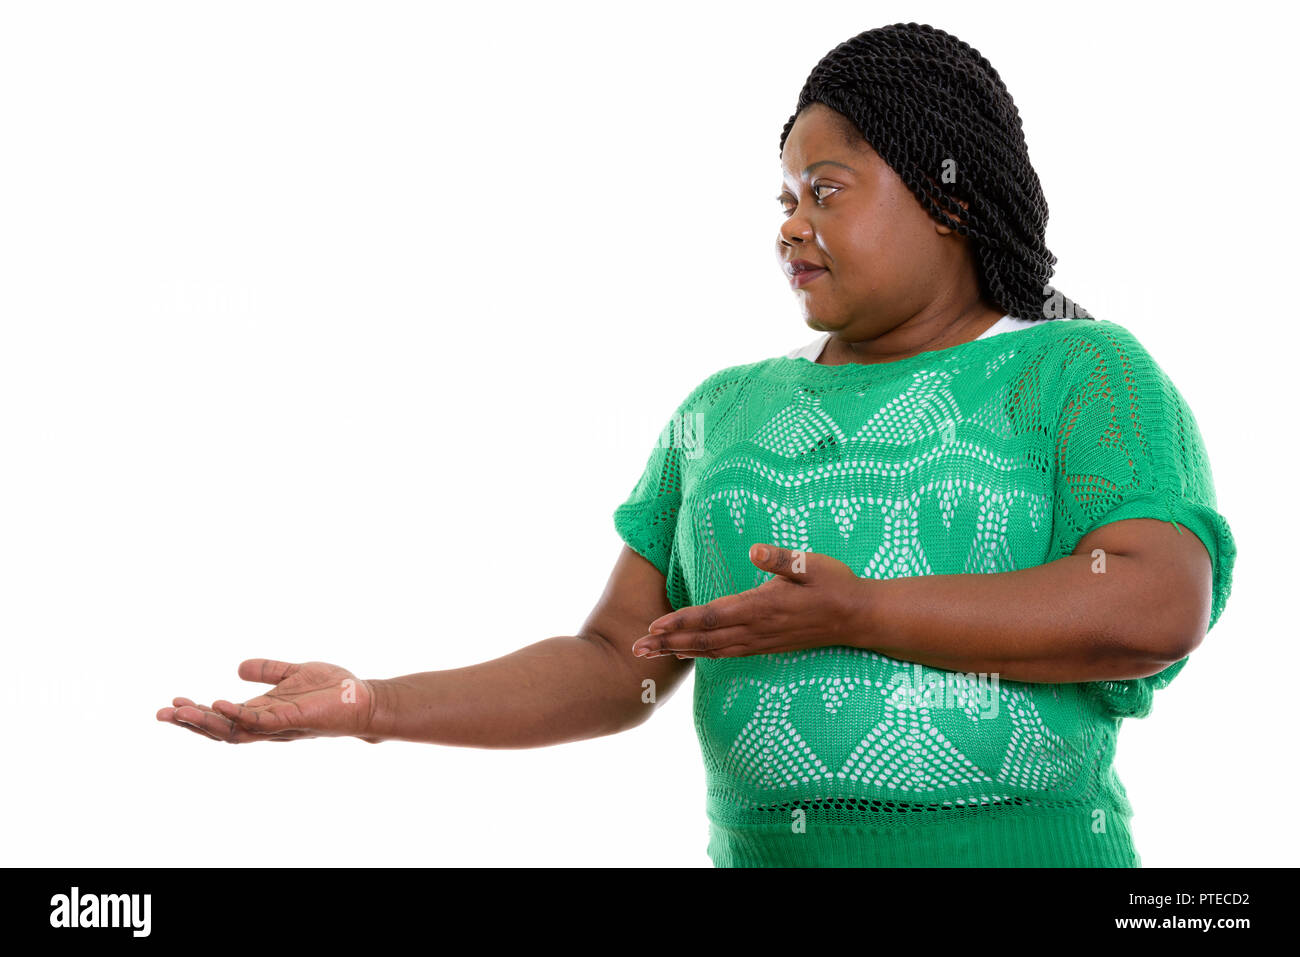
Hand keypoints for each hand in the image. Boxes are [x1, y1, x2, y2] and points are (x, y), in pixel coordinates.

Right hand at [155, 659, 381, 743]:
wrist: (365, 699)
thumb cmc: (333, 690)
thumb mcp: (294, 673)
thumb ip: (268, 671)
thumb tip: (238, 667)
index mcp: (263, 712)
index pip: (222, 718)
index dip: (197, 713)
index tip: (171, 703)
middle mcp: (266, 724)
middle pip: (220, 730)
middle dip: (191, 723)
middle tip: (163, 713)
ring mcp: (279, 724)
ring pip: (235, 731)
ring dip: (207, 722)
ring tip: (182, 712)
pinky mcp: (294, 720)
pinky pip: (261, 722)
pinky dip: (240, 715)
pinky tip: (222, 704)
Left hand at [630, 544, 863, 658]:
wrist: (859, 618)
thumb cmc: (835, 585)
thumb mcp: (810, 565)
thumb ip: (781, 560)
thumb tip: (755, 550)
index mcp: (762, 607)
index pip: (713, 616)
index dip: (681, 621)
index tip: (654, 626)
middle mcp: (757, 629)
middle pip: (704, 638)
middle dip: (668, 643)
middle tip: (636, 650)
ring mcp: (761, 640)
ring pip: (713, 650)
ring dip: (680, 651)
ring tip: (652, 655)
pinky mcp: (767, 646)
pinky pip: (727, 653)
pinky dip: (703, 655)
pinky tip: (689, 654)